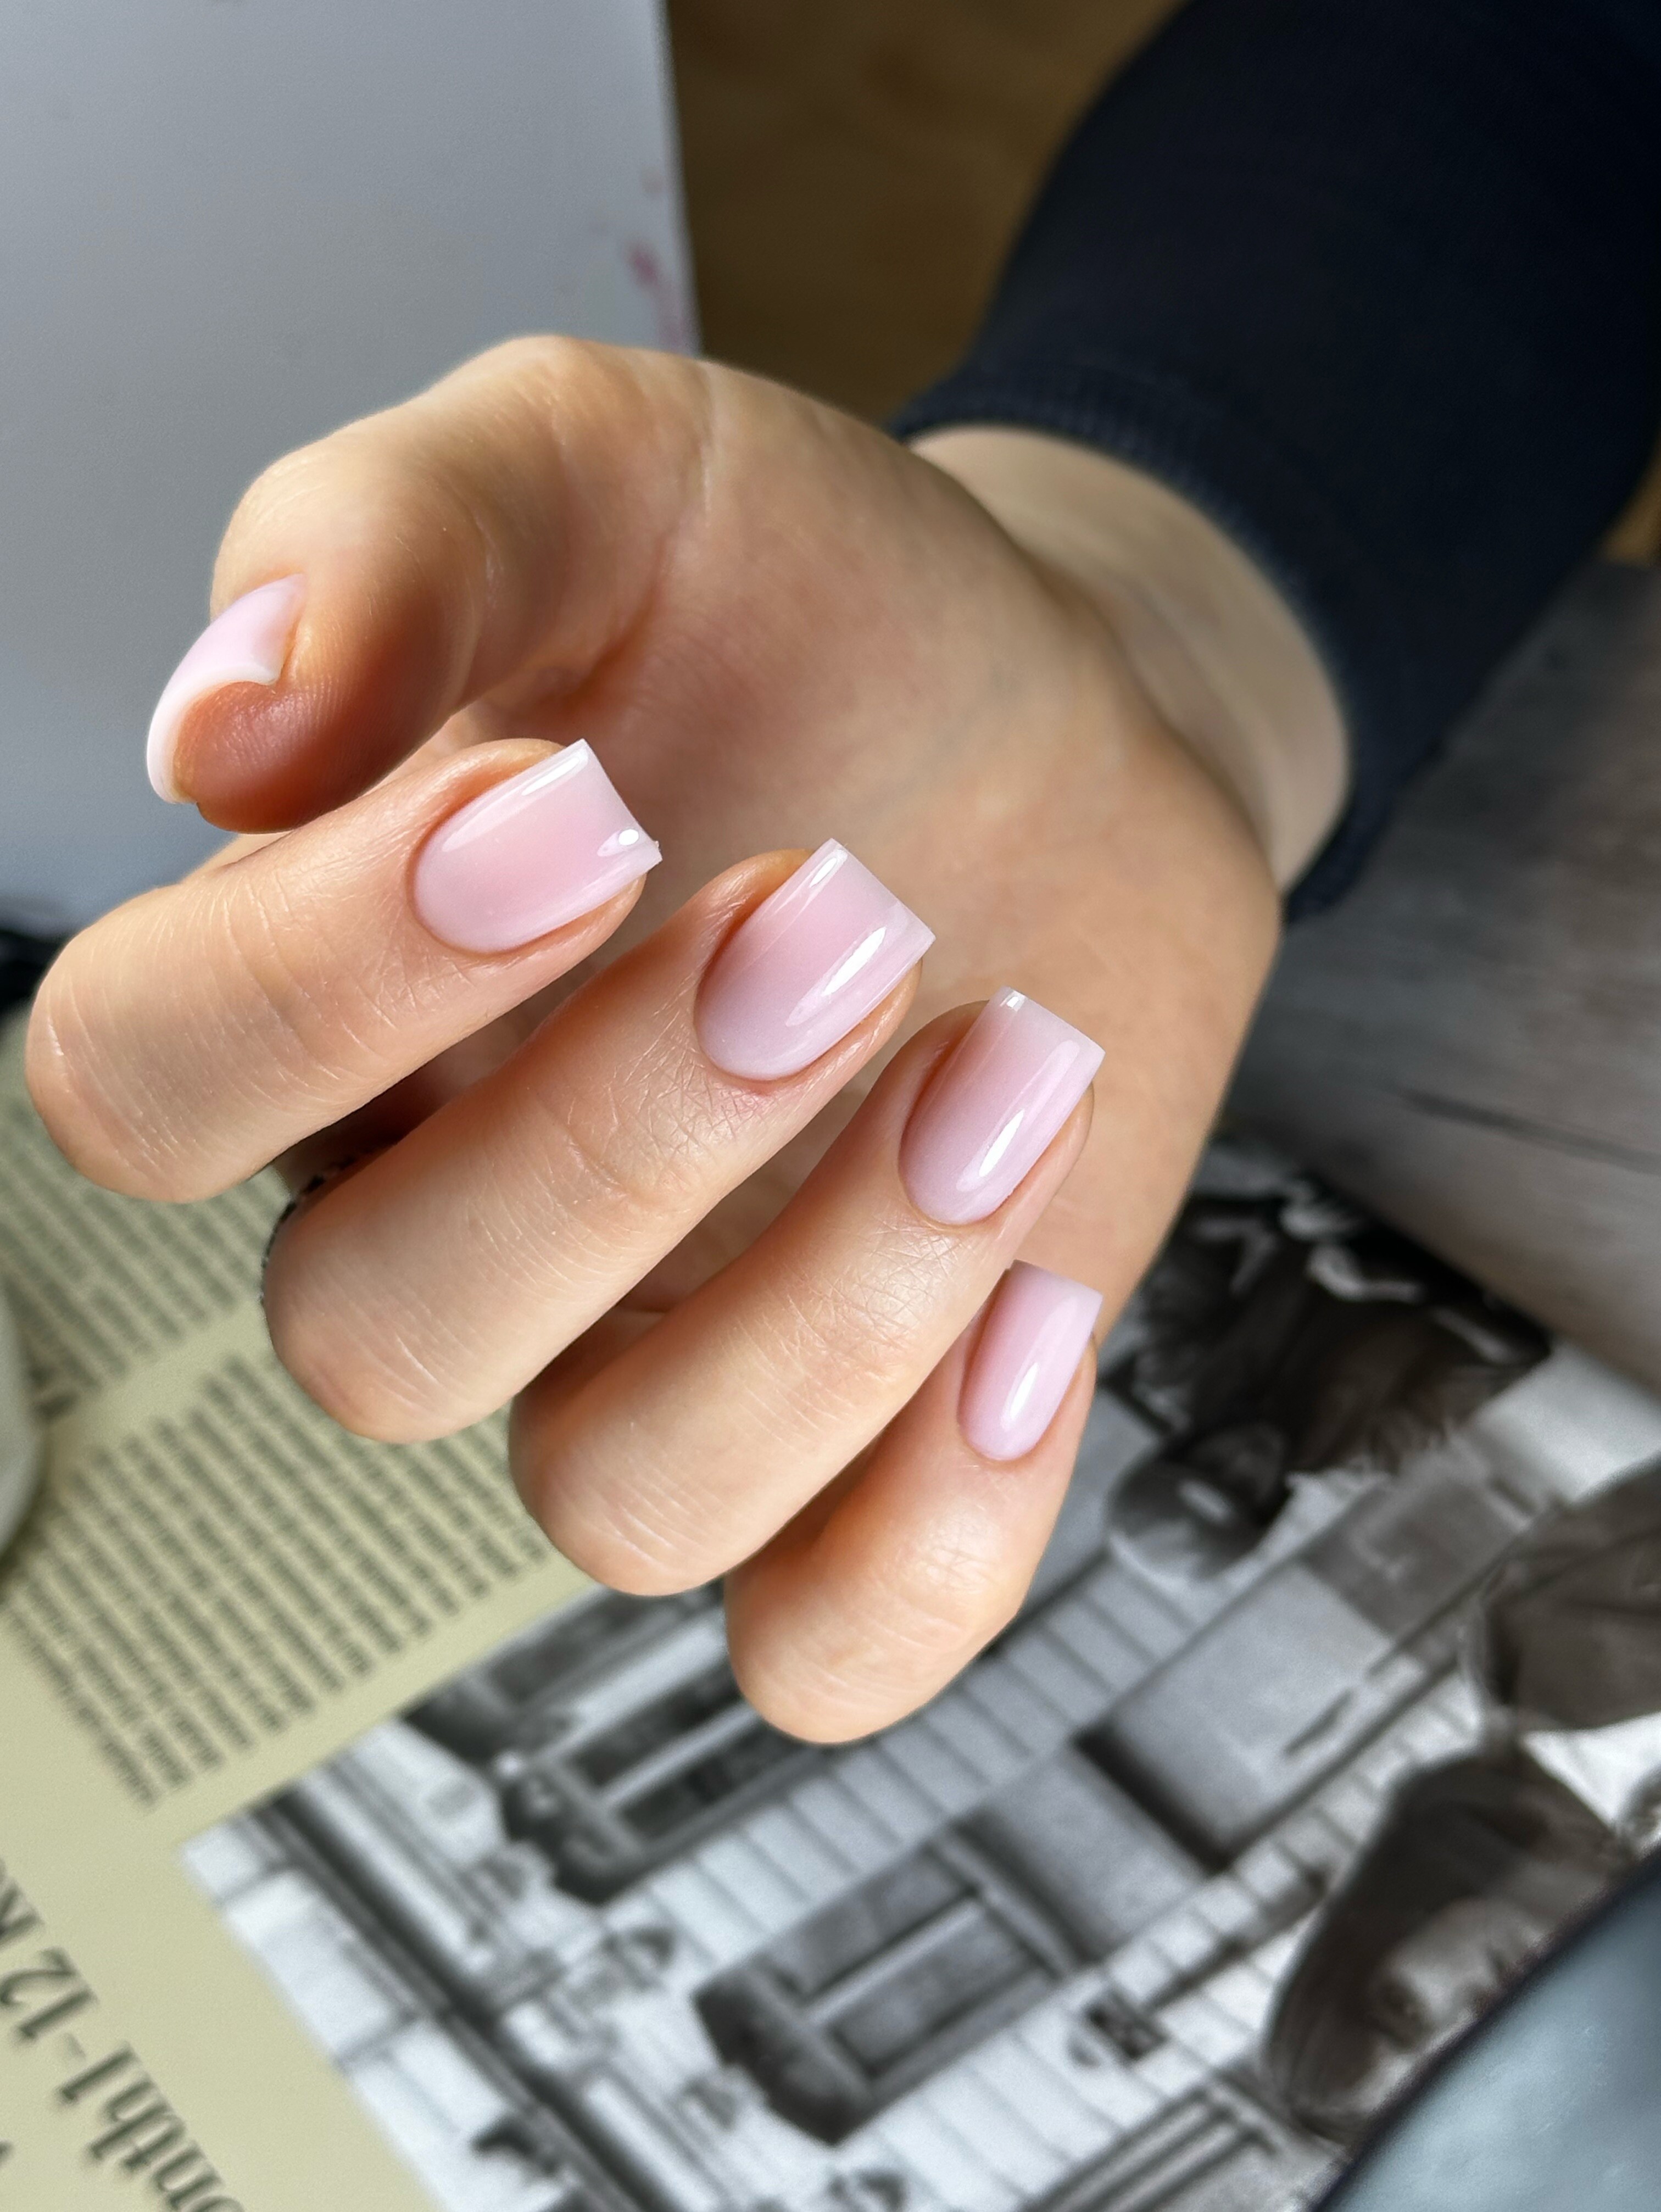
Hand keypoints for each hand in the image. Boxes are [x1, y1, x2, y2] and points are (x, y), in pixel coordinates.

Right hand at [27, 339, 1279, 1736]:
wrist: (1059, 711)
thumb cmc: (808, 599)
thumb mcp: (599, 471)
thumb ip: (394, 537)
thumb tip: (224, 724)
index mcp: (340, 984)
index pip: (148, 1086)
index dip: (319, 986)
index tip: (562, 812)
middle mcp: (464, 1199)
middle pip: (379, 1335)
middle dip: (618, 1141)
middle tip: (838, 912)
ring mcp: (659, 1346)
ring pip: (616, 1501)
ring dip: (834, 1302)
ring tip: (1009, 1060)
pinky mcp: (863, 1438)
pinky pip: (828, 1634)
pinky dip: (935, 1532)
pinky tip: (1037, 1316)